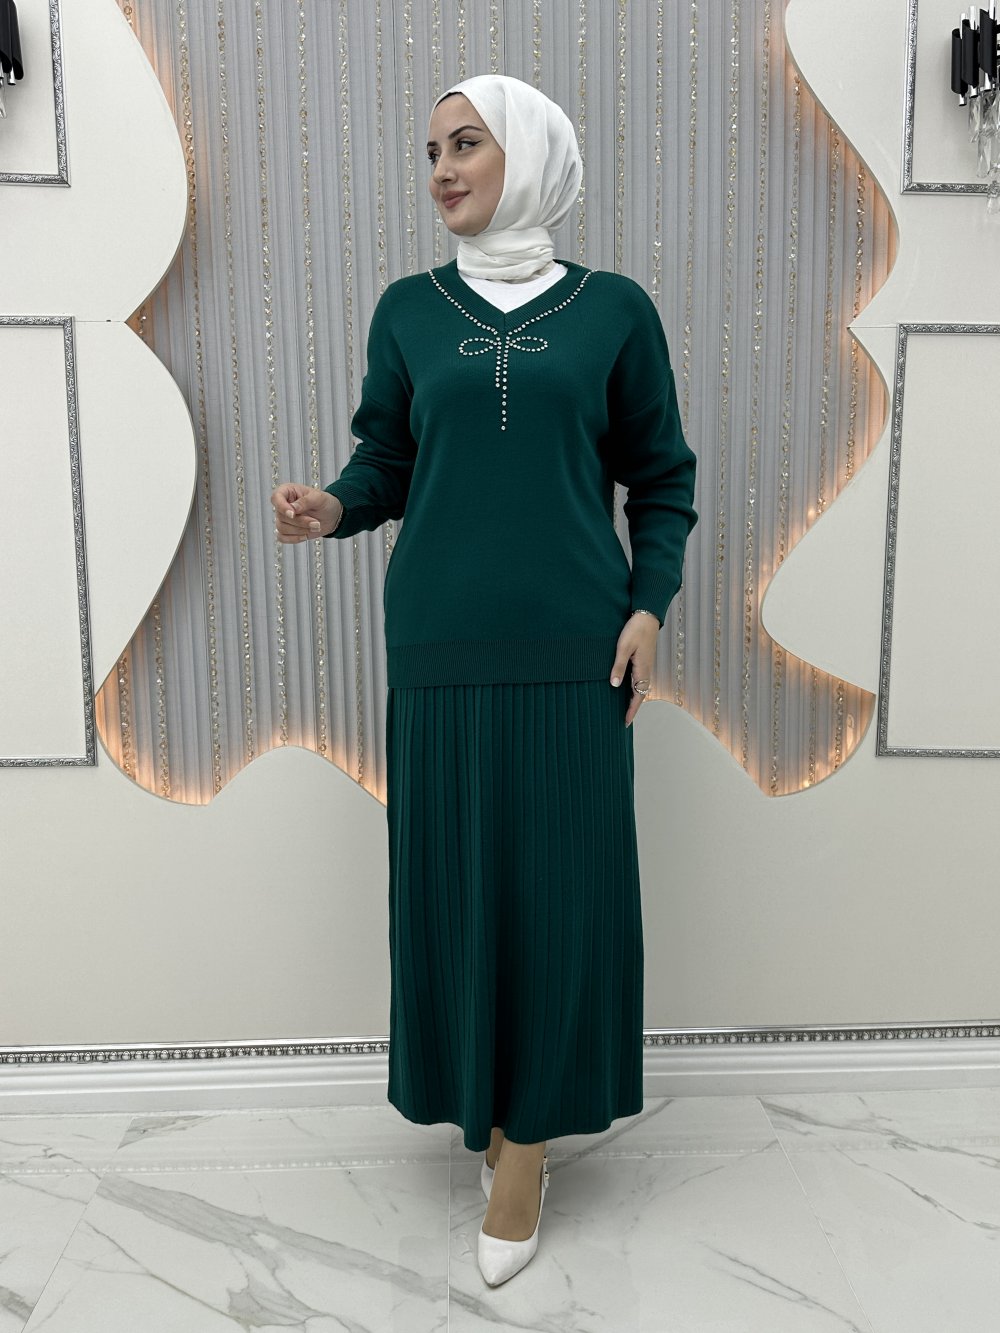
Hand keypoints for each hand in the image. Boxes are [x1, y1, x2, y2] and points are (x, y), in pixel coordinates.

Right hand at [271, 483, 340, 541]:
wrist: (332, 516)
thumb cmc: (324, 502)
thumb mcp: (318, 498)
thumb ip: (305, 501)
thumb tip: (293, 509)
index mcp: (287, 492)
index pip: (275, 497)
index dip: (281, 507)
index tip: (293, 514)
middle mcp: (283, 505)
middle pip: (281, 517)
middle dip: (300, 522)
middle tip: (316, 522)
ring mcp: (283, 519)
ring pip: (282, 528)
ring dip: (300, 530)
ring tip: (316, 527)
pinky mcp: (286, 531)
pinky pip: (282, 538)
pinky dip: (295, 538)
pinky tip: (306, 535)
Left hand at [609, 612, 659, 726]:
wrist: (647, 615)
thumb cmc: (635, 629)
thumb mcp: (624, 647)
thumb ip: (619, 666)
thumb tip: (614, 685)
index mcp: (642, 669)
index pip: (638, 696)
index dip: (631, 710)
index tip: (625, 722)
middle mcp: (646, 670)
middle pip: (640, 695)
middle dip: (633, 708)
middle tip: (623, 720)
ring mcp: (646, 665)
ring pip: (640, 687)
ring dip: (633, 699)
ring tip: (624, 709)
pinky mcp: (644, 660)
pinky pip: (640, 679)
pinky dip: (634, 689)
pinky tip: (626, 689)